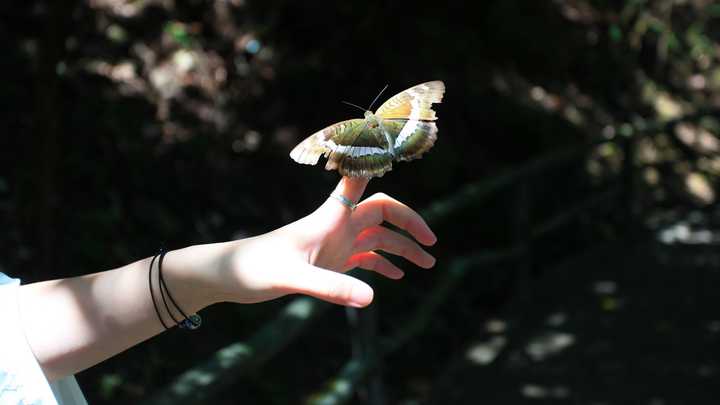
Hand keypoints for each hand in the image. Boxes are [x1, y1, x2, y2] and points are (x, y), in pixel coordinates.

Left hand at [196, 177, 436, 307]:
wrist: (230, 277)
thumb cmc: (256, 269)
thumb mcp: (294, 279)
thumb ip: (331, 287)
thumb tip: (372, 298)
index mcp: (330, 216)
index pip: (361, 180)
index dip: (378, 162)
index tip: (398, 146)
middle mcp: (337, 225)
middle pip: (383, 211)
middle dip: (409, 223)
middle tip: (430, 245)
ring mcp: (335, 243)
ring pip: (379, 237)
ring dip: (402, 249)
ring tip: (426, 266)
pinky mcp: (330, 261)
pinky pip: (365, 258)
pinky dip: (383, 265)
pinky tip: (395, 278)